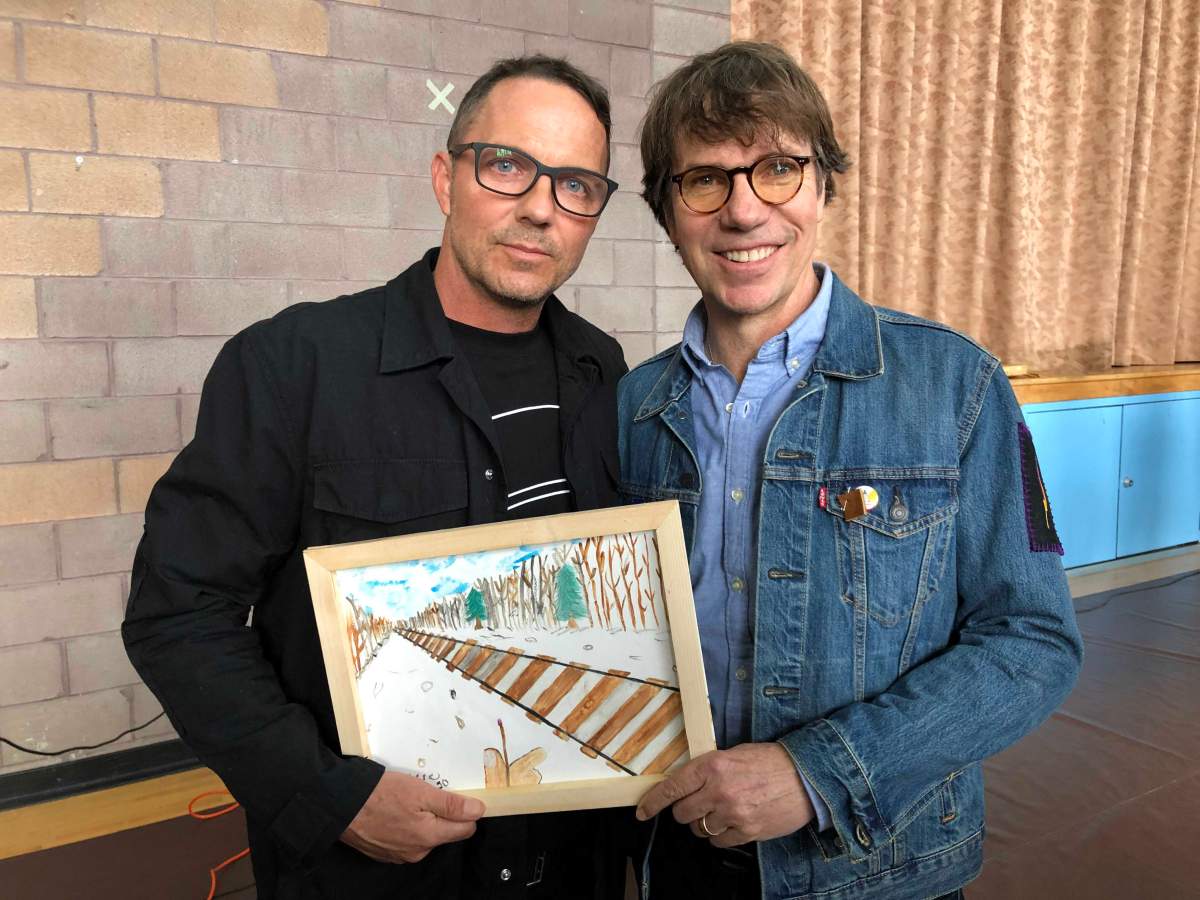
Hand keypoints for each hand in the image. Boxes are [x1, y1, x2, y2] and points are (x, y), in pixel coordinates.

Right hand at [341, 771, 484, 863]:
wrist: (341, 806)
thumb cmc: (380, 795)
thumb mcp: (421, 791)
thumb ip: (451, 805)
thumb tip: (478, 811)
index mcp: (429, 837)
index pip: (465, 829)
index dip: (466, 811)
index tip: (459, 795)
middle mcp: (417, 851)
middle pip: (444, 832)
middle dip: (441, 814)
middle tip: (426, 792)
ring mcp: (400, 855)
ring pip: (424, 836)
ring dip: (422, 820)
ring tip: (406, 800)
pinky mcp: (385, 853)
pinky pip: (406, 839)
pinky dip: (404, 826)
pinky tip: (393, 811)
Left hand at [635, 743, 812, 847]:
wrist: (805, 776)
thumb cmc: (770, 762)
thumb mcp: (734, 754)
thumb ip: (708, 769)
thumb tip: (687, 784)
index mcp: (712, 765)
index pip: (672, 787)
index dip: (653, 802)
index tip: (642, 812)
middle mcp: (719, 790)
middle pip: (682, 813)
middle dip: (686, 811)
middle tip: (699, 805)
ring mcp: (733, 813)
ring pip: (700, 829)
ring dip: (706, 823)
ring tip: (724, 810)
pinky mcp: (747, 831)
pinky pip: (718, 841)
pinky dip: (721, 835)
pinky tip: (734, 822)